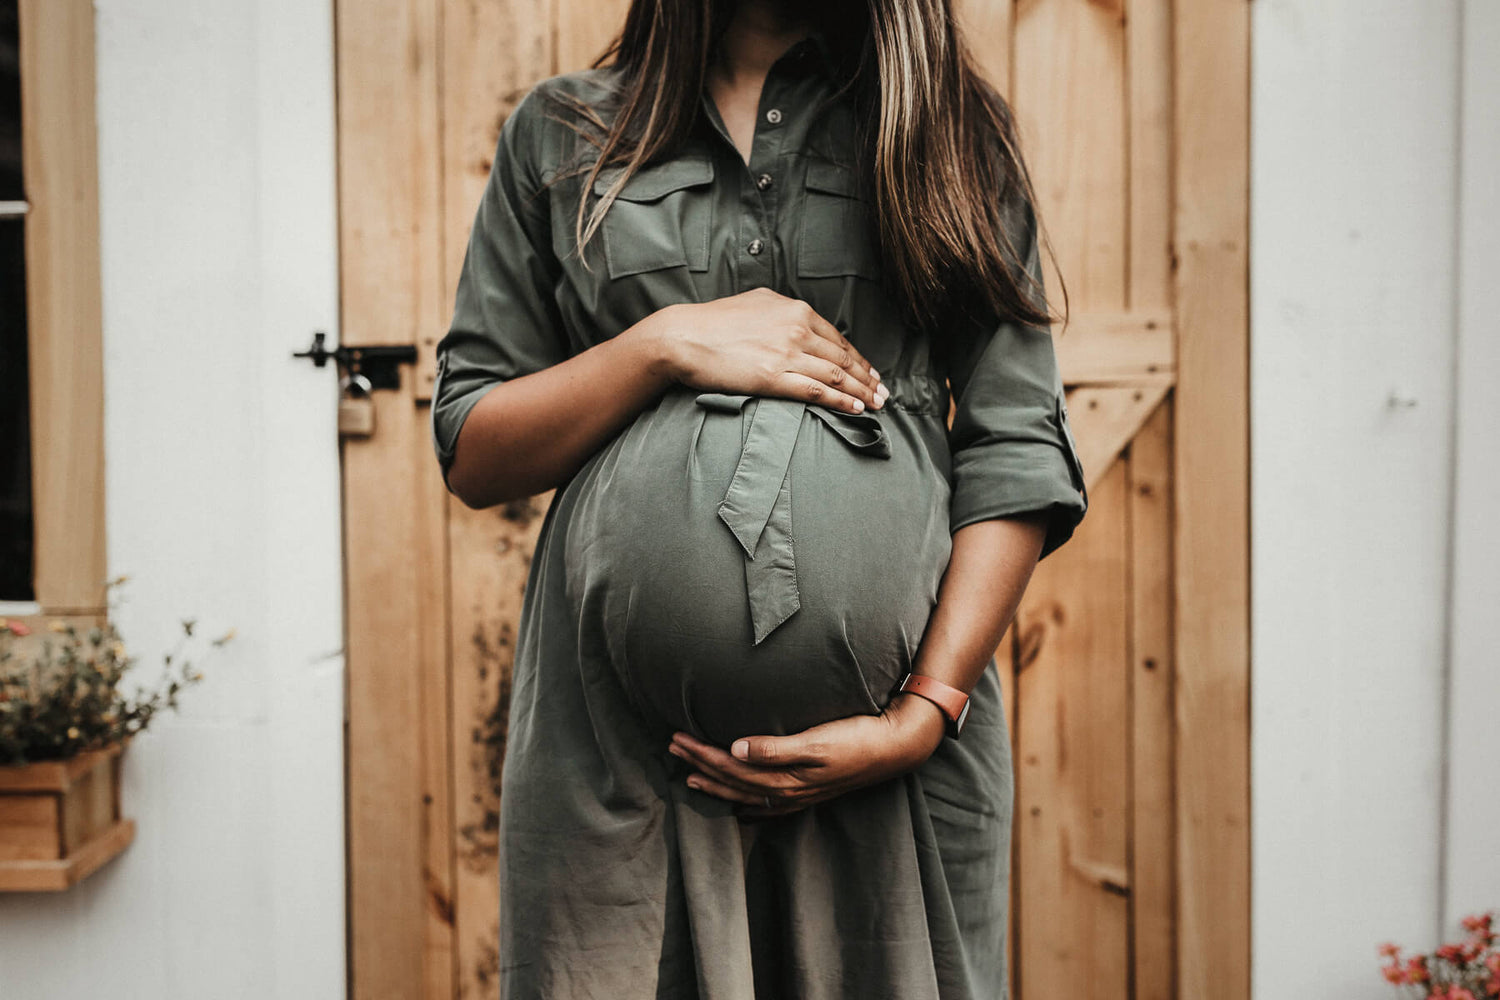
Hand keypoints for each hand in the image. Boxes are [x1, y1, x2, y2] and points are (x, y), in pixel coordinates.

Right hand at [643, 288, 888, 414]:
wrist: (683, 337)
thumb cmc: (714, 323)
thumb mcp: (755, 303)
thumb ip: (782, 311)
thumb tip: (797, 318)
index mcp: (794, 310)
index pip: (838, 338)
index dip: (858, 358)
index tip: (870, 373)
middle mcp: (796, 329)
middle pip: (843, 357)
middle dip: (867, 378)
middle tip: (883, 393)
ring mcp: (787, 353)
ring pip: (836, 375)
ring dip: (860, 392)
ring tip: (875, 404)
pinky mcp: (774, 377)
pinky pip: (817, 391)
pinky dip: (840, 401)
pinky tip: (854, 409)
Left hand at [667, 693, 946, 818]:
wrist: (895, 748)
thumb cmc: (856, 738)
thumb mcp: (817, 740)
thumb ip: (775, 748)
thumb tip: (736, 748)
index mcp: (785, 777)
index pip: (730, 767)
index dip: (701, 753)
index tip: (677, 738)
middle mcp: (787, 791)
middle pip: (732, 780)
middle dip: (700, 765)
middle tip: (673, 747)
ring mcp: (799, 795)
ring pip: (745, 793)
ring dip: (716, 783)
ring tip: (690, 775)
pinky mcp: (810, 792)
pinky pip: (768, 805)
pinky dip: (748, 804)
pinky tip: (739, 807)